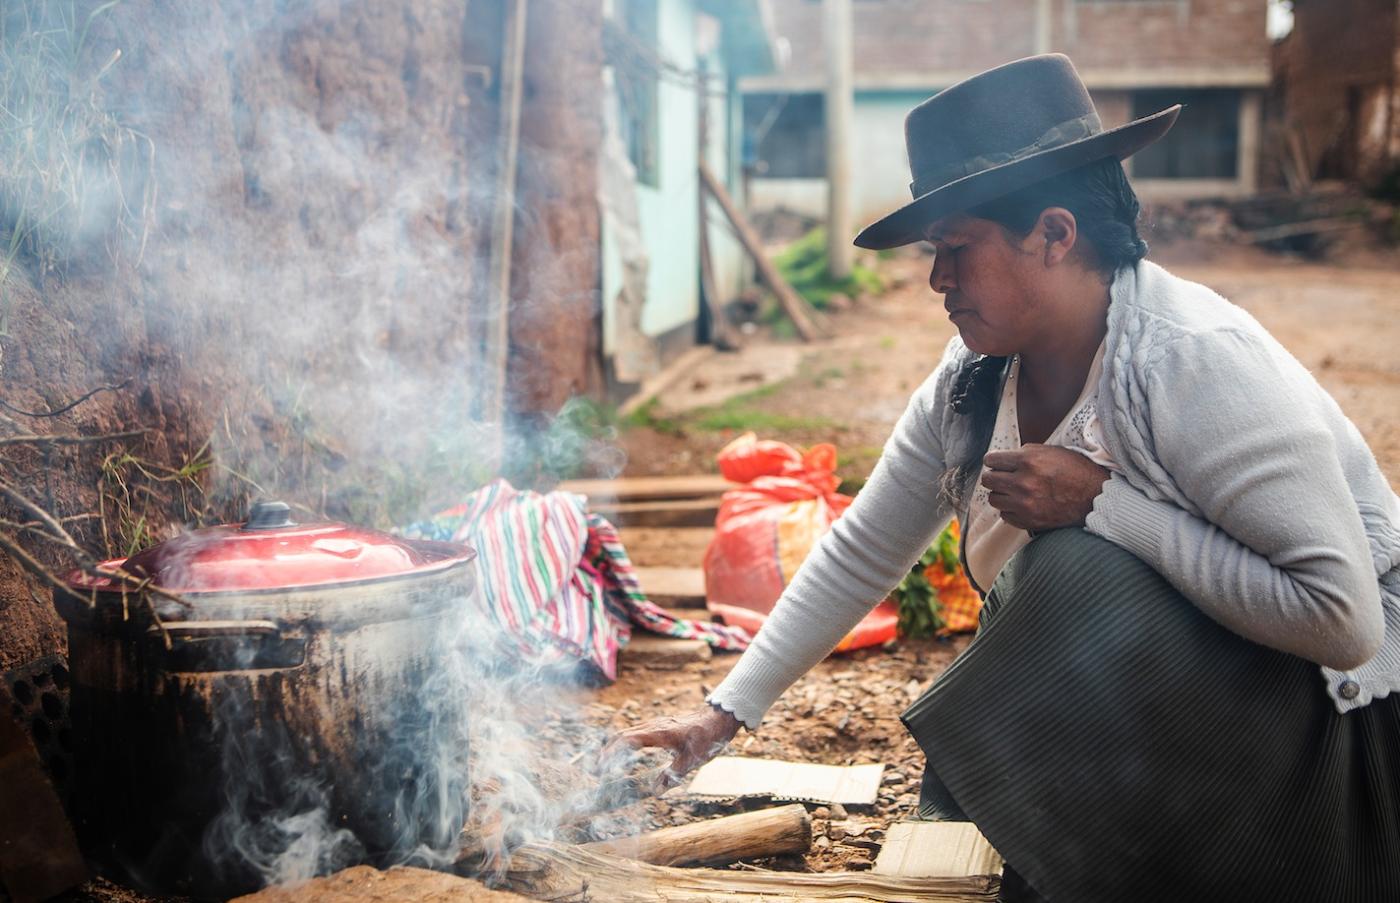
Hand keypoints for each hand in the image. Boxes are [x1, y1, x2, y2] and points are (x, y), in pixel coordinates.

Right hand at [601, 705, 741, 789]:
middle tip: (596, 769)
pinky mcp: (660, 726)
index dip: (611, 753)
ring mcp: (656, 724)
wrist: (719, 718)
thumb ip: (673, 775)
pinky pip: (636, 731)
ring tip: (605, 762)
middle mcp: (654, 726)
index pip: (627, 741)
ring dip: (614, 746)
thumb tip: (655, 792)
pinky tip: (625, 753)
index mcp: (658, 733)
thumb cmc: (707, 738)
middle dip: (607, 751)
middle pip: (622, 735)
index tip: (600, 767)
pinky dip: (624, 742)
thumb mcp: (692, 760)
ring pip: (628, 732)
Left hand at [981, 444, 1109, 531]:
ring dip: (1001, 494)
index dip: (994, 461)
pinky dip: (1010, 509)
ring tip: (1014, 491)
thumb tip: (1004, 459)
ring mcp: (1025, 504)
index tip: (997, 463)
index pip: (991, 460)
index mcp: (1028, 461)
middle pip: (988, 480)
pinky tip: (1022, 504)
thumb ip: (1025, 453)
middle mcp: (1023, 483)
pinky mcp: (1029, 520)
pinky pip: (1005, 515)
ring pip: (993, 499)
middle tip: (1004, 477)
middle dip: (995, 476)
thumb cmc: (1076, 471)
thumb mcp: (1051, 451)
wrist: (1095, 497)